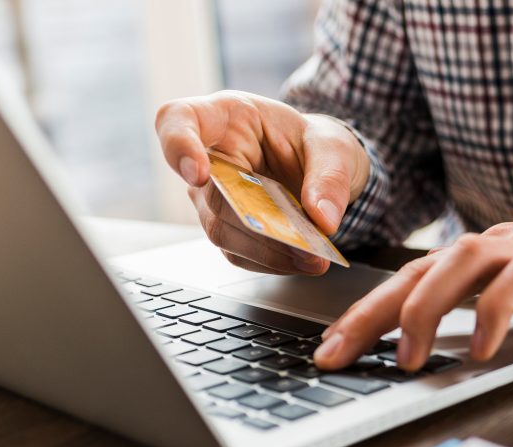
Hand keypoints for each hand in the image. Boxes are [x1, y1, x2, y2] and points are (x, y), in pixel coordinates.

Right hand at [155, 91, 369, 275]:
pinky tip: (300, 262)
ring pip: (221, 230)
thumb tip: (322, 220)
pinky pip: (238, 252)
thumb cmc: (314, 144)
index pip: (178, 119)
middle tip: (300, 242)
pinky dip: (271, 261)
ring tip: (310, 259)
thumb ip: (330, 177)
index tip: (199, 173)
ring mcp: (212, 195)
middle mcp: (211, 157)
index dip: (179, 146)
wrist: (319, 167)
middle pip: (210, 194)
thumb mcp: (334, 147)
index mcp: (227, 116)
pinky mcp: (226, 227)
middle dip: (254, 223)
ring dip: (266, 250)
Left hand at [313, 206, 512, 371]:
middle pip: (417, 271)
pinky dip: (495, 315)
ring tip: (408, 360)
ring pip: (459, 266)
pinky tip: (482, 352)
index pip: (411, 280)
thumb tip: (451, 354)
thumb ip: (496, 314)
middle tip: (333, 357)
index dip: (365, 313)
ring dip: (424, 312)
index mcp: (488, 256)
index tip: (329, 351)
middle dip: (369, 315)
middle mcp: (501, 246)